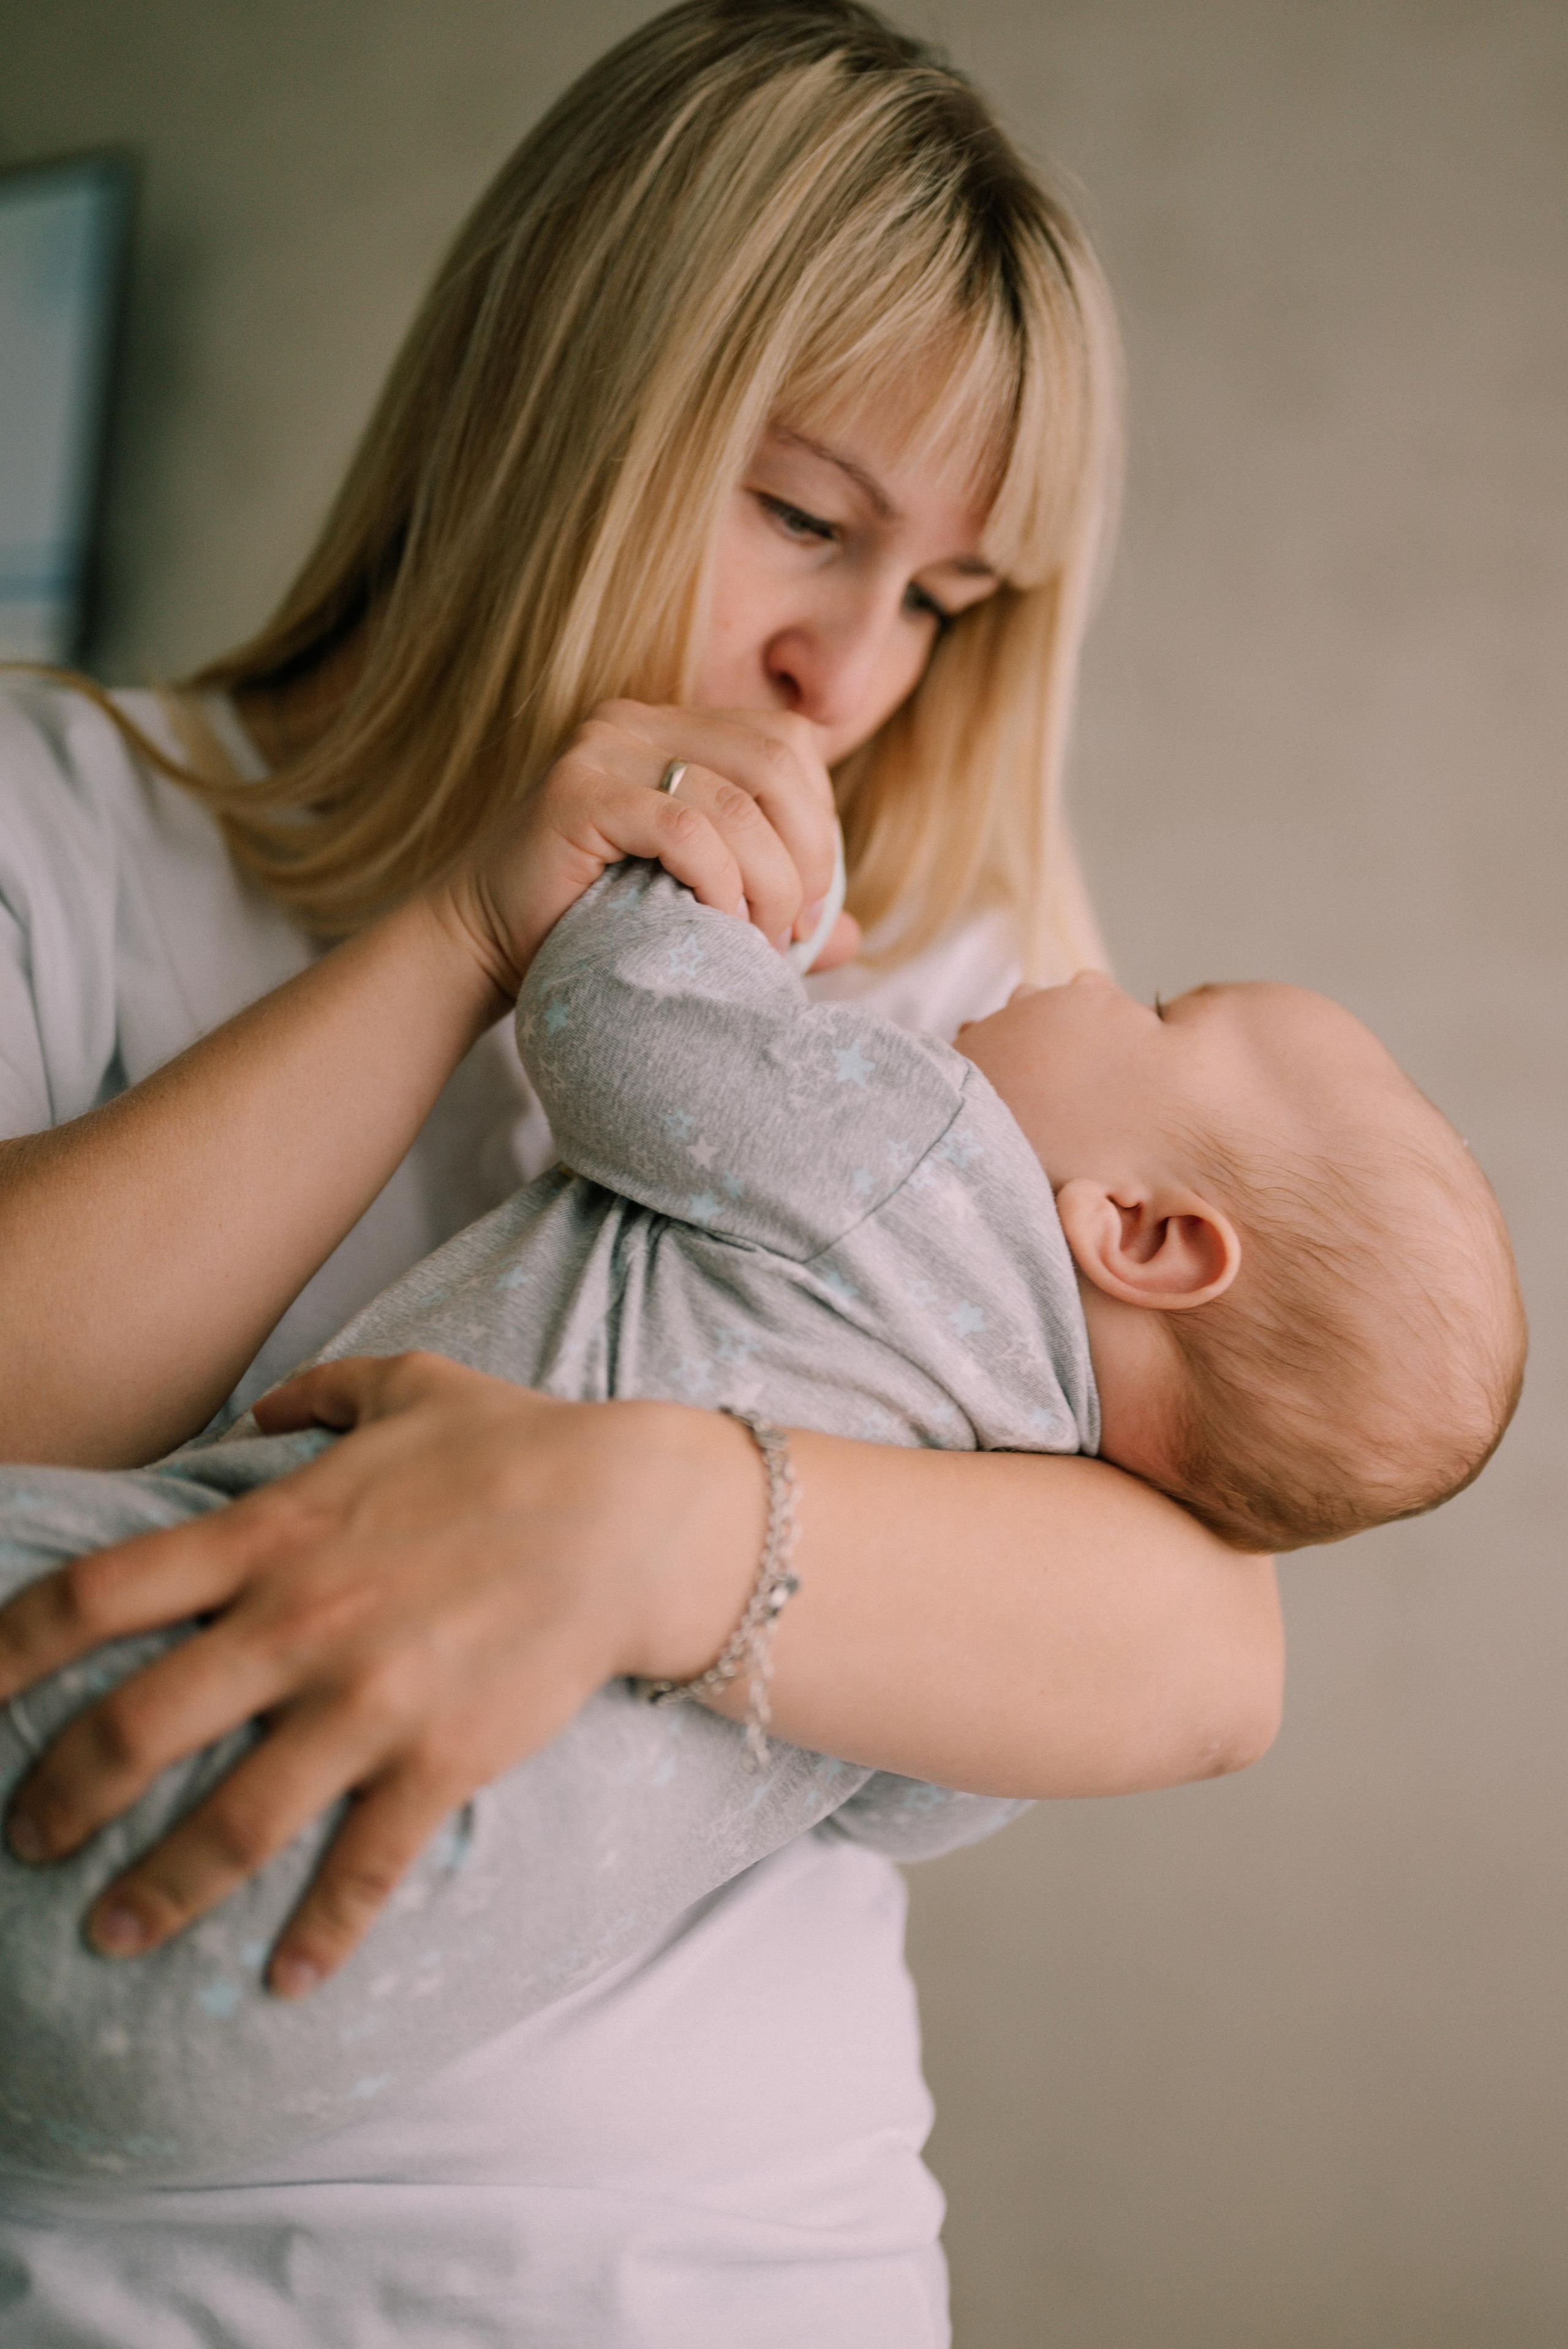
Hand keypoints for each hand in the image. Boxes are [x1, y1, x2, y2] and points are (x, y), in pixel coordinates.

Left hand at [0, 1355, 759, 1994]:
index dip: (9, 1647)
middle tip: (25, 1843)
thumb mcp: (408, 1384)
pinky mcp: (440, 1761)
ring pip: (232, 1823)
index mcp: (272, 1535)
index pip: (99, 1595)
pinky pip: (361, 1869)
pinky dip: (317, 1937)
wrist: (636, 1514)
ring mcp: (369, 1703)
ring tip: (112, 1934)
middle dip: (58, 1800)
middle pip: (134, 1729)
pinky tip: (284, 1984)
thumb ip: (318, 1395)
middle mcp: (299, 1625)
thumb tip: (260, 1408)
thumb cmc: (519, 1444)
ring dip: (158, 1891)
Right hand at [433, 701, 859, 997]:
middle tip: (797, 926)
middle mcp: (637, 722)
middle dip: (808, 853)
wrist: (482, 945)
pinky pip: (685, 829)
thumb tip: (854, 937)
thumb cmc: (592, 926)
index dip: (819, 819)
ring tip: (762, 942)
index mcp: (672, 728)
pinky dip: (721, 884)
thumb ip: (774, 909)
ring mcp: (603, 751)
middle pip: (778, 761)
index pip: (789, 743)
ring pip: (738, 802)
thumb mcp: (697, 905)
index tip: (812, 902)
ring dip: (770, 882)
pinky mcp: (577, 795)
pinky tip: (720, 927)